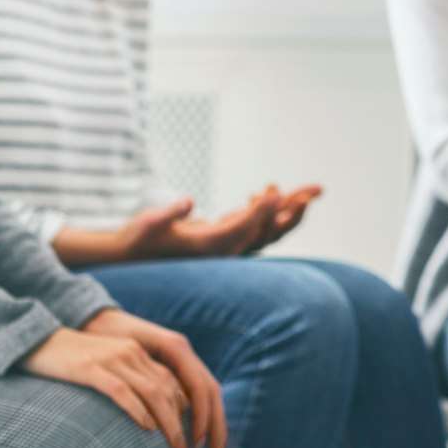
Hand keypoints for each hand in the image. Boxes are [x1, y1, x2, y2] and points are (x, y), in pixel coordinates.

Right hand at [21, 310, 225, 447]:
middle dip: (181, 422)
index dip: (185, 410)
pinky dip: (138, 411)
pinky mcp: (90, 369)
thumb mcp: (109, 366)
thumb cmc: (74, 361)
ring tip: (172, 447)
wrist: (39, 341)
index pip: (172, 382)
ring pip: (151, 393)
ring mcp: (111, 359)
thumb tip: (153, 412)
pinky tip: (146, 428)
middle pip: (167, 390)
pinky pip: (122, 391)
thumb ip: (131, 380)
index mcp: (137, 352)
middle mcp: (130, 353)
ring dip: (166, 423)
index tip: (189, 435)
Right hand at [114, 185, 320, 260]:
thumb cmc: (137, 240)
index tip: (276, 190)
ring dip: (289, 208)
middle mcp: (225, 250)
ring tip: (311, 190)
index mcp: (210, 246)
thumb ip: (169, 214)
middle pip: (270, 231)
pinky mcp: (223, 240)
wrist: (130, 258)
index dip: (263, 210)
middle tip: (318, 189)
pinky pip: (255, 226)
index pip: (246, 227)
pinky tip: (264, 191)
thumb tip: (189, 201)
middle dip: (294, 209)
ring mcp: (227, 246)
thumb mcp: (148, 224)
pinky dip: (266, 209)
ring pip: (268, 229)